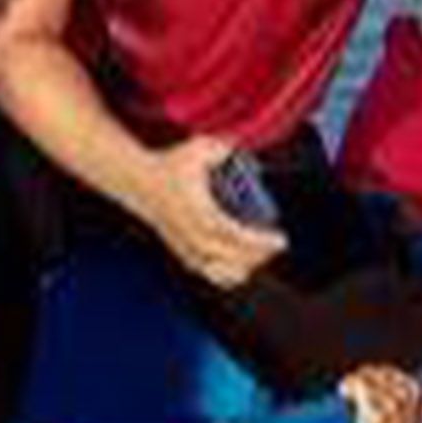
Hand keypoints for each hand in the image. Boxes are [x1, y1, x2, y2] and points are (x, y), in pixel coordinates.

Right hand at [138, 135, 290, 291]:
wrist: (140, 182)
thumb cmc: (171, 165)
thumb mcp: (199, 148)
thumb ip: (223, 148)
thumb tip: (241, 150)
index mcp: (201, 215)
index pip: (236, 236)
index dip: (260, 241)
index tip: (281, 240)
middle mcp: (194, 237)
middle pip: (233, 258)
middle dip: (259, 255)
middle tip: (275, 244)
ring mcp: (186, 248)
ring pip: (221, 272)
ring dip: (243, 267)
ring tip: (259, 257)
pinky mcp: (182, 253)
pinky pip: (207, 273)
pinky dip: (226, 275)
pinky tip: (241, 269)